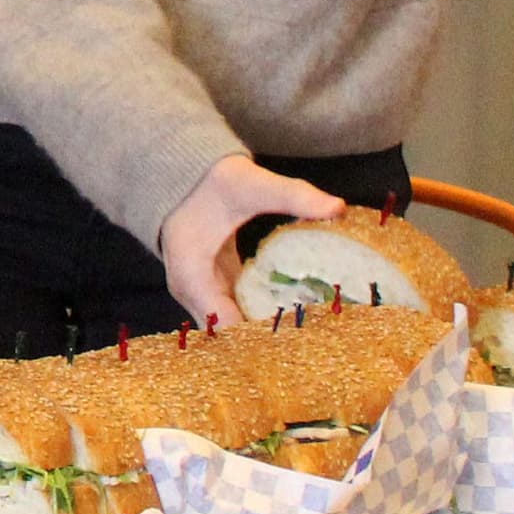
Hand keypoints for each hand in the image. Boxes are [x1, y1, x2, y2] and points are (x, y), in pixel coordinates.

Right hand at [157, 154, 345, 327]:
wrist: (176, 171)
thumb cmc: (207, 180)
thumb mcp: (250, 184)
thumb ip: (291, 195)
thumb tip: (337, 207)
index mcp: (192, 275)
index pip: (225, 326)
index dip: (261, 338)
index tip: (302, 339)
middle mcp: (191, 292)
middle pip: (230, 335)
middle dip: (269, 341)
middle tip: (316, 342)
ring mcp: (199, 292)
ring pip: (232, 328)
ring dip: (266, 333)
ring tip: (310, 336)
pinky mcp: (212, 287)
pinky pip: (236, 314)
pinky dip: (262, 318)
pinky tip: (293, 318)